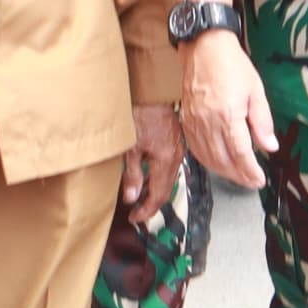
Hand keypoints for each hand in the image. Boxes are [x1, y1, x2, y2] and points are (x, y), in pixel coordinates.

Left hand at [122, 105, 185, 223]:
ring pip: (167, 177)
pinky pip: (168, 165)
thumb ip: (133, 174)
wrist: (152, 89)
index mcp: (167, 160)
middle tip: (137, 213)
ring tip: (139, 198)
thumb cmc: (140, 112)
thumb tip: (133, 198)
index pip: (159, 195)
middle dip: (151, 203)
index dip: (147, 210)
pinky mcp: (175, 140)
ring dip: (154, 190)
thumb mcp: (130, 147)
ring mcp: (177, 147)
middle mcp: (176, 156)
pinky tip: (147, 176)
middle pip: (166, 188)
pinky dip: (157, 176)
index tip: (135, 218)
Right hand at [181, 30, 279, 189]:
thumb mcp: (256, 90)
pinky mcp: (185, 119)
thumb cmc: (231, 64)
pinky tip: (217, 163)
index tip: (259, 179)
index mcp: (227, 114)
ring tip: (238, 176)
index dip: (250, 170)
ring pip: (207, 158)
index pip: (240, 153)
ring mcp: (194, 121)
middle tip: (251, 182)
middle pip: (222, 160)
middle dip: (239, 176)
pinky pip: (195, 148)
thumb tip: (270, 147)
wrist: (204, 47)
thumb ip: (262, 122)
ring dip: (223, 172)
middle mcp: (207, 121)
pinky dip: (207, 160)